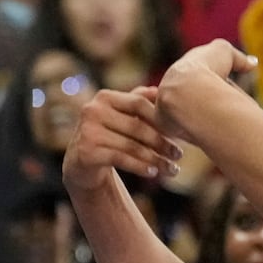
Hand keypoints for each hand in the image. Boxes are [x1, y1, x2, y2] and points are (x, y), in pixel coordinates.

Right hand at [63, 86, 183, 189]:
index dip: (161, 118)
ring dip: (156, 159)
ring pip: (131, 146)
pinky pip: (121, 159)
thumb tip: (160, 90)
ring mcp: (87, 131)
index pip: (139, 103)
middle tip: (179, 154)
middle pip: (137, 127)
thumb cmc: (110, 135)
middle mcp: (92, 110)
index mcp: (105, 97)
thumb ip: (138, 100)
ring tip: (173, 169)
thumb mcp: (123, 115)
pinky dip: (140, 167)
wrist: (83, 161)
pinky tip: (154, 172)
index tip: (180, 132)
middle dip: (162, 142)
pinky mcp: (86, 152)